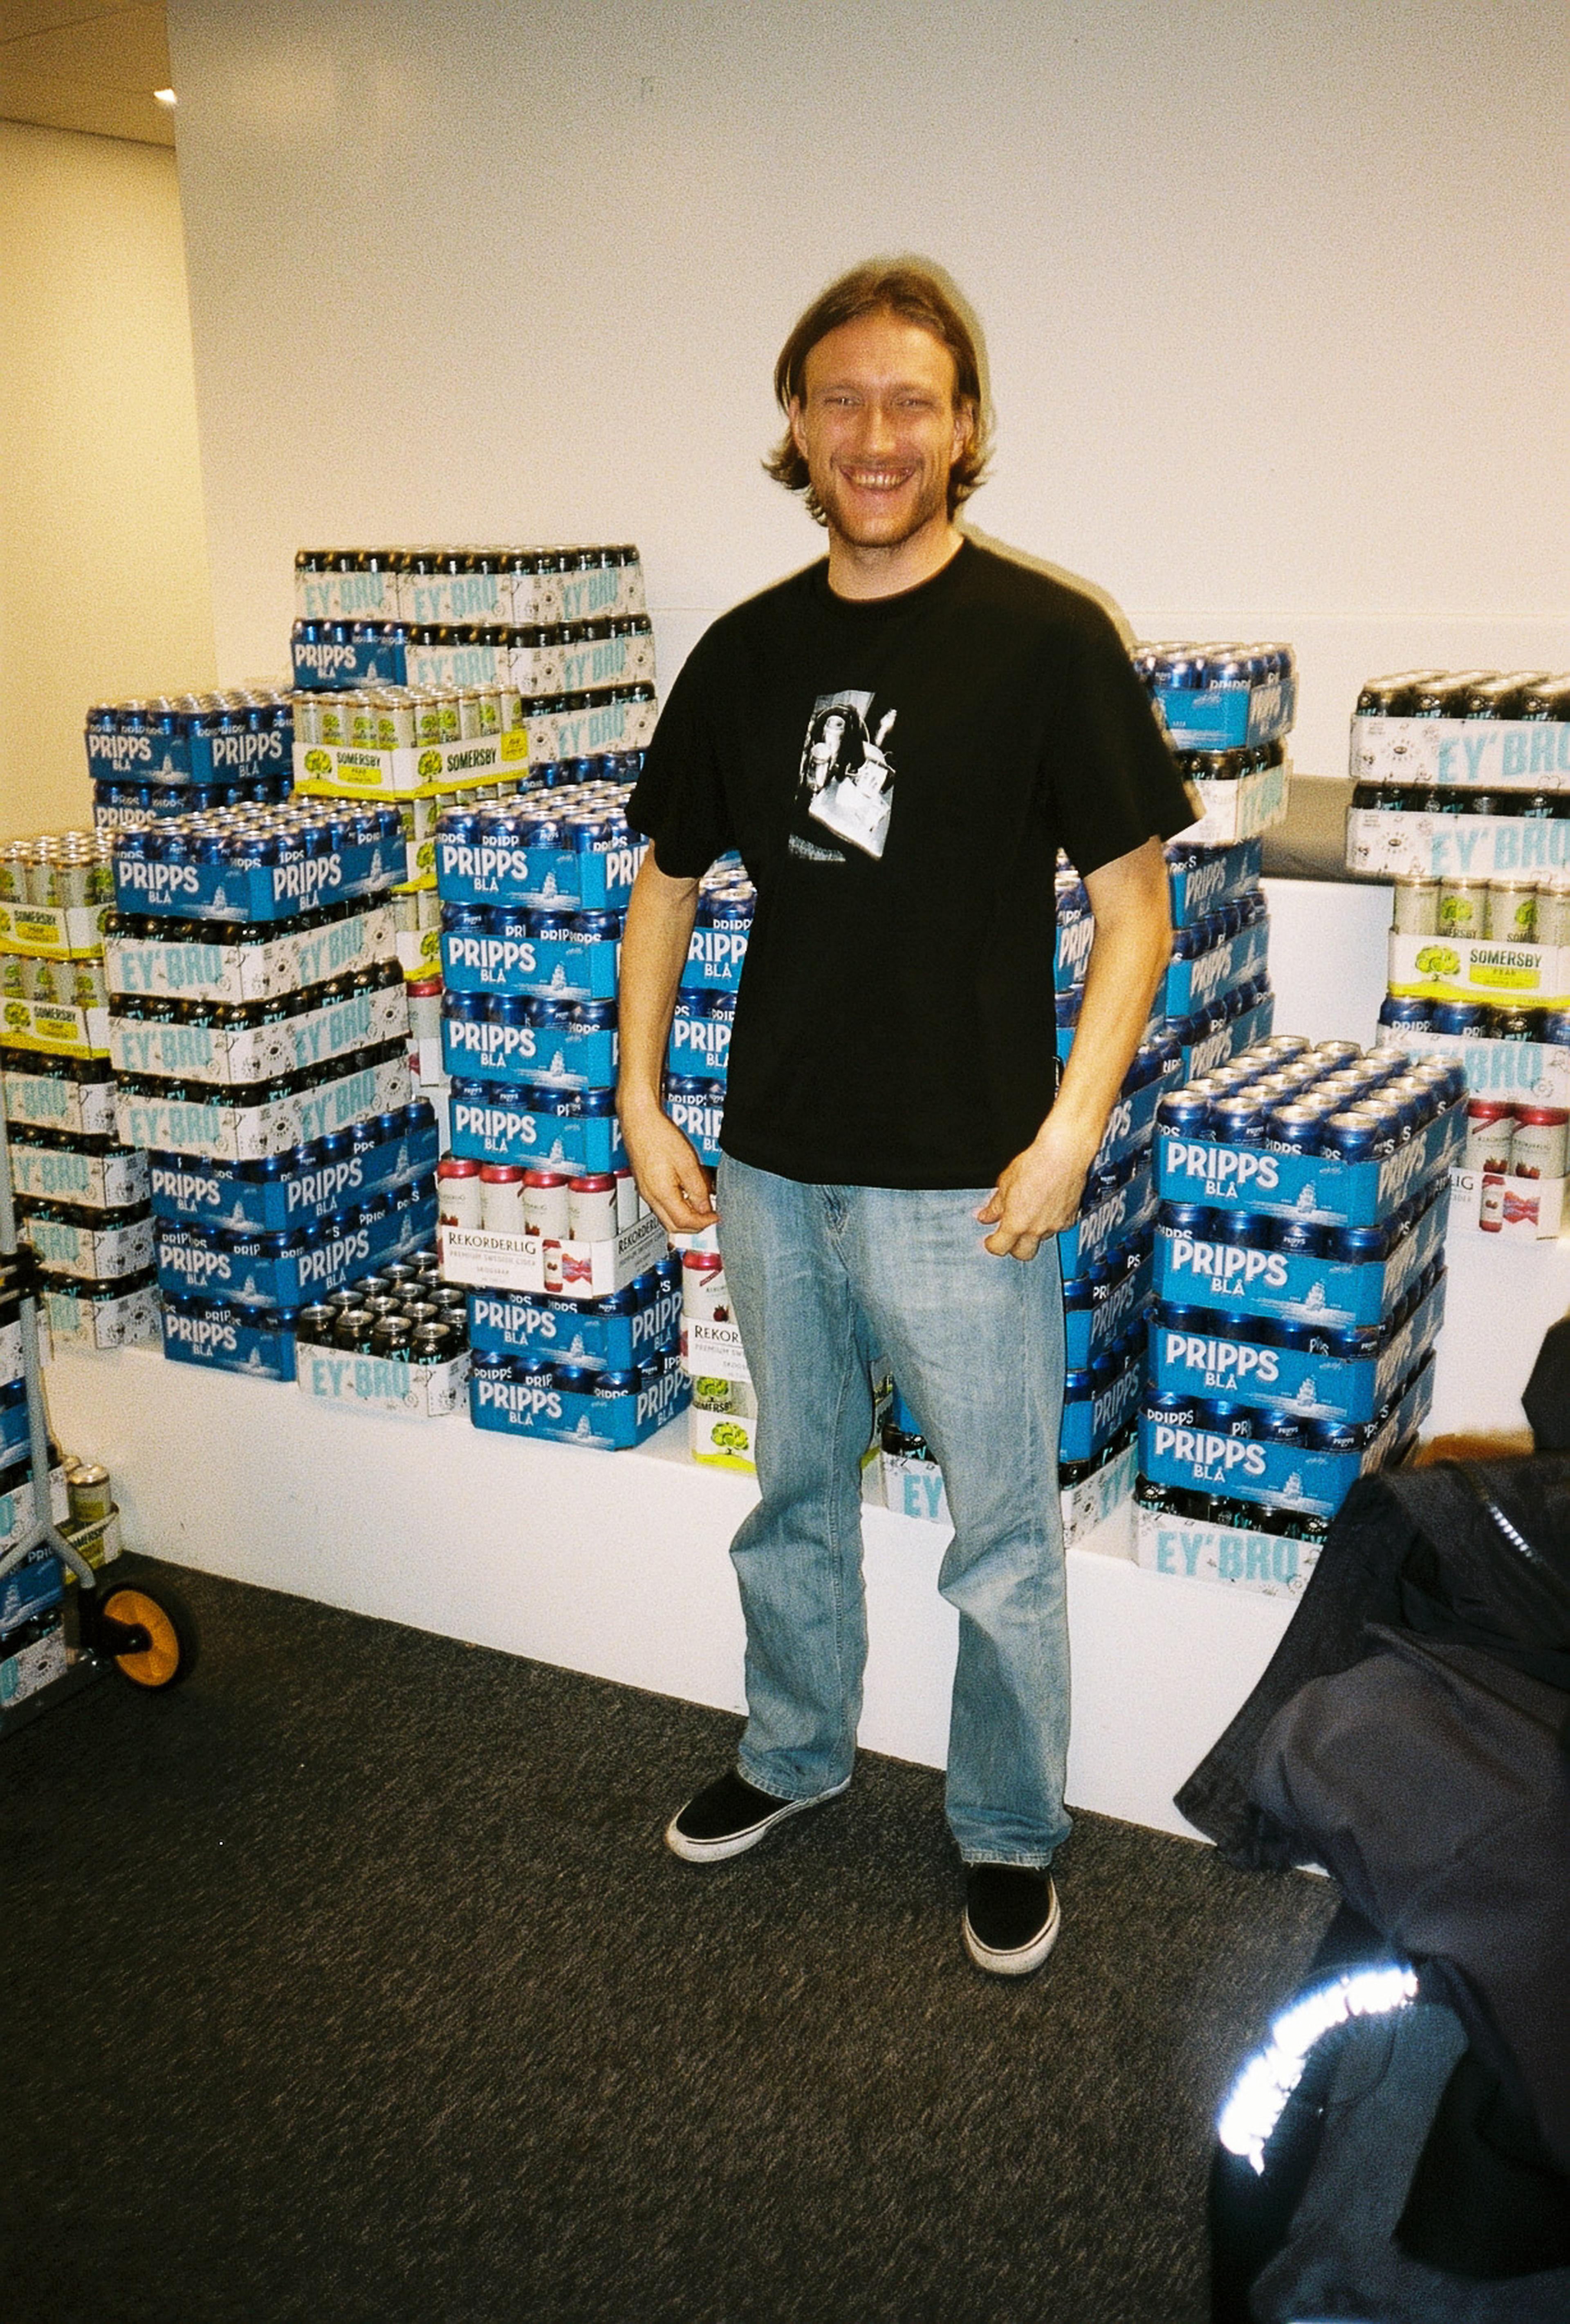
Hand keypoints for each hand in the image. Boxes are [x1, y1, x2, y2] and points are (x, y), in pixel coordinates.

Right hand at [620, 1101, 716, 1234]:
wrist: (639, 1120)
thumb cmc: (659, 1135)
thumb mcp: (687, 1163)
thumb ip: (698, 1189)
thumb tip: (705, 1207)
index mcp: (660, 1193)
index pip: (684, 1222)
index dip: (703, 1223)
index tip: (716, 1217)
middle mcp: (650, 1196)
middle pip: (673, 1226)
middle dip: (694, 1226)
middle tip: (710, 1217)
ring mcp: (645, 1191)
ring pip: (666, 1217)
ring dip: (684, 1217)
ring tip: (701, 1207)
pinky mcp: (644, 1183)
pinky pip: (661, 1205)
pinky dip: (676, 1207)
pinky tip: (686, 1195)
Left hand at [976, 1118, 1100, 1260]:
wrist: (1064, 1154)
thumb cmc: (1036, 1163)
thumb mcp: (1006, 1183)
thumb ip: (995, 1205)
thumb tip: (985, 1216)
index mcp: (1017, 1222)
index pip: (1000, 1248)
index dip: (992, 1245)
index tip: (990, 1240)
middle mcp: (1036, 1228)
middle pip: (1023, 1254)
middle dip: (1014, 1248)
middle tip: (1009, 1235)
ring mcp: (1055, 1225)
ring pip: (1040, 1239)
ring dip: (1033, 1233)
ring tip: (1029, 1213)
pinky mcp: (1070, 1218)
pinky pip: (1057, 1228)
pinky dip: (1050, 1223)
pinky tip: (1046, 1208)